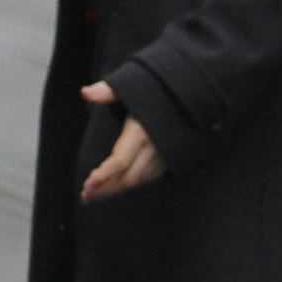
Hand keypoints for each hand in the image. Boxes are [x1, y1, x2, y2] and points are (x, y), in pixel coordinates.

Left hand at [78, 84, 163, 199]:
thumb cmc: (160, 88)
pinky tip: (119, 185)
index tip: (88, 185)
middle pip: (128, 176)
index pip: (120, 160)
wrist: (196, 92)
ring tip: (95, 195)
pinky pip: (150, 176)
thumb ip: (108, 91)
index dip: (104, 175)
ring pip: (139, 179)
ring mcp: (165, 154)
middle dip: (106, 189)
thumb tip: (86, 92)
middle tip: (84, 196)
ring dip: (117, 189)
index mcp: (141, 132)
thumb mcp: (133, 85)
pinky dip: (132, 183)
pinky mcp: (172, 156)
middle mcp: (154, 147)